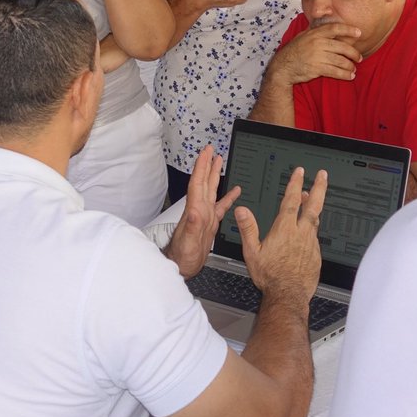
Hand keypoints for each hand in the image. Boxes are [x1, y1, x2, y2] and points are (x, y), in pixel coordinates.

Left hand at [164, 146, 240, 278]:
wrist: (181, 267)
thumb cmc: (182, 257)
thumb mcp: (187, 243)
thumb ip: (191, 227)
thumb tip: (195, 212)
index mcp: (196, 210)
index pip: (198, 183)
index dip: (201, 166)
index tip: (205, 152)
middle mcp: (200, 210)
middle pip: (204, 181)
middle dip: (207, 164)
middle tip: (211, 149)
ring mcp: (205, 216)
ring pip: (211, 190)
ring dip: (215, 175)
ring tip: (220, 162)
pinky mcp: (210, 224)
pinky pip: (221, 206)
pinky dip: (228, 197)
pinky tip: (234, 191)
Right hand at [237, 166, 326, 303]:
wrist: (288, 295)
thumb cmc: (270, 276)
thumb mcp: (252, 251)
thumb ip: (248, 229)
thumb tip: (242, 210)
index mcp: (285, 229)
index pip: (291, 200)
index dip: (295, 184)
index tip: (299, 172)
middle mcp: (301, 233)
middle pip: (313, 205)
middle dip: (318, 187)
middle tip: (323, 175)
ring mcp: (310, 244)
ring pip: (315, 219)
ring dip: (315, 206)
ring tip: (313, 197)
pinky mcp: (316, 255)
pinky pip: (315, 236)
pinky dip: (312, 227)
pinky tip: (309, 229)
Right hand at [268, 21, 361, 85]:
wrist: (283, 66)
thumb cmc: (294, 51)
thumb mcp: (303, 36)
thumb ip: (315, 30)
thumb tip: (327, 23)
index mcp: (314, 34)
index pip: (335, 28)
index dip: (348, 30)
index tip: (359, 32)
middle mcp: (317, 43)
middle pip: (342, 47)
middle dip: (353, 53)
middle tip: (359, 57)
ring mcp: (317, 56)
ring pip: (340, 60)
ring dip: (350, 65)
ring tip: (354, 68)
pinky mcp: (317, 68)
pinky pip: (335, 71)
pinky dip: (345, 74)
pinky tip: (350, 75)